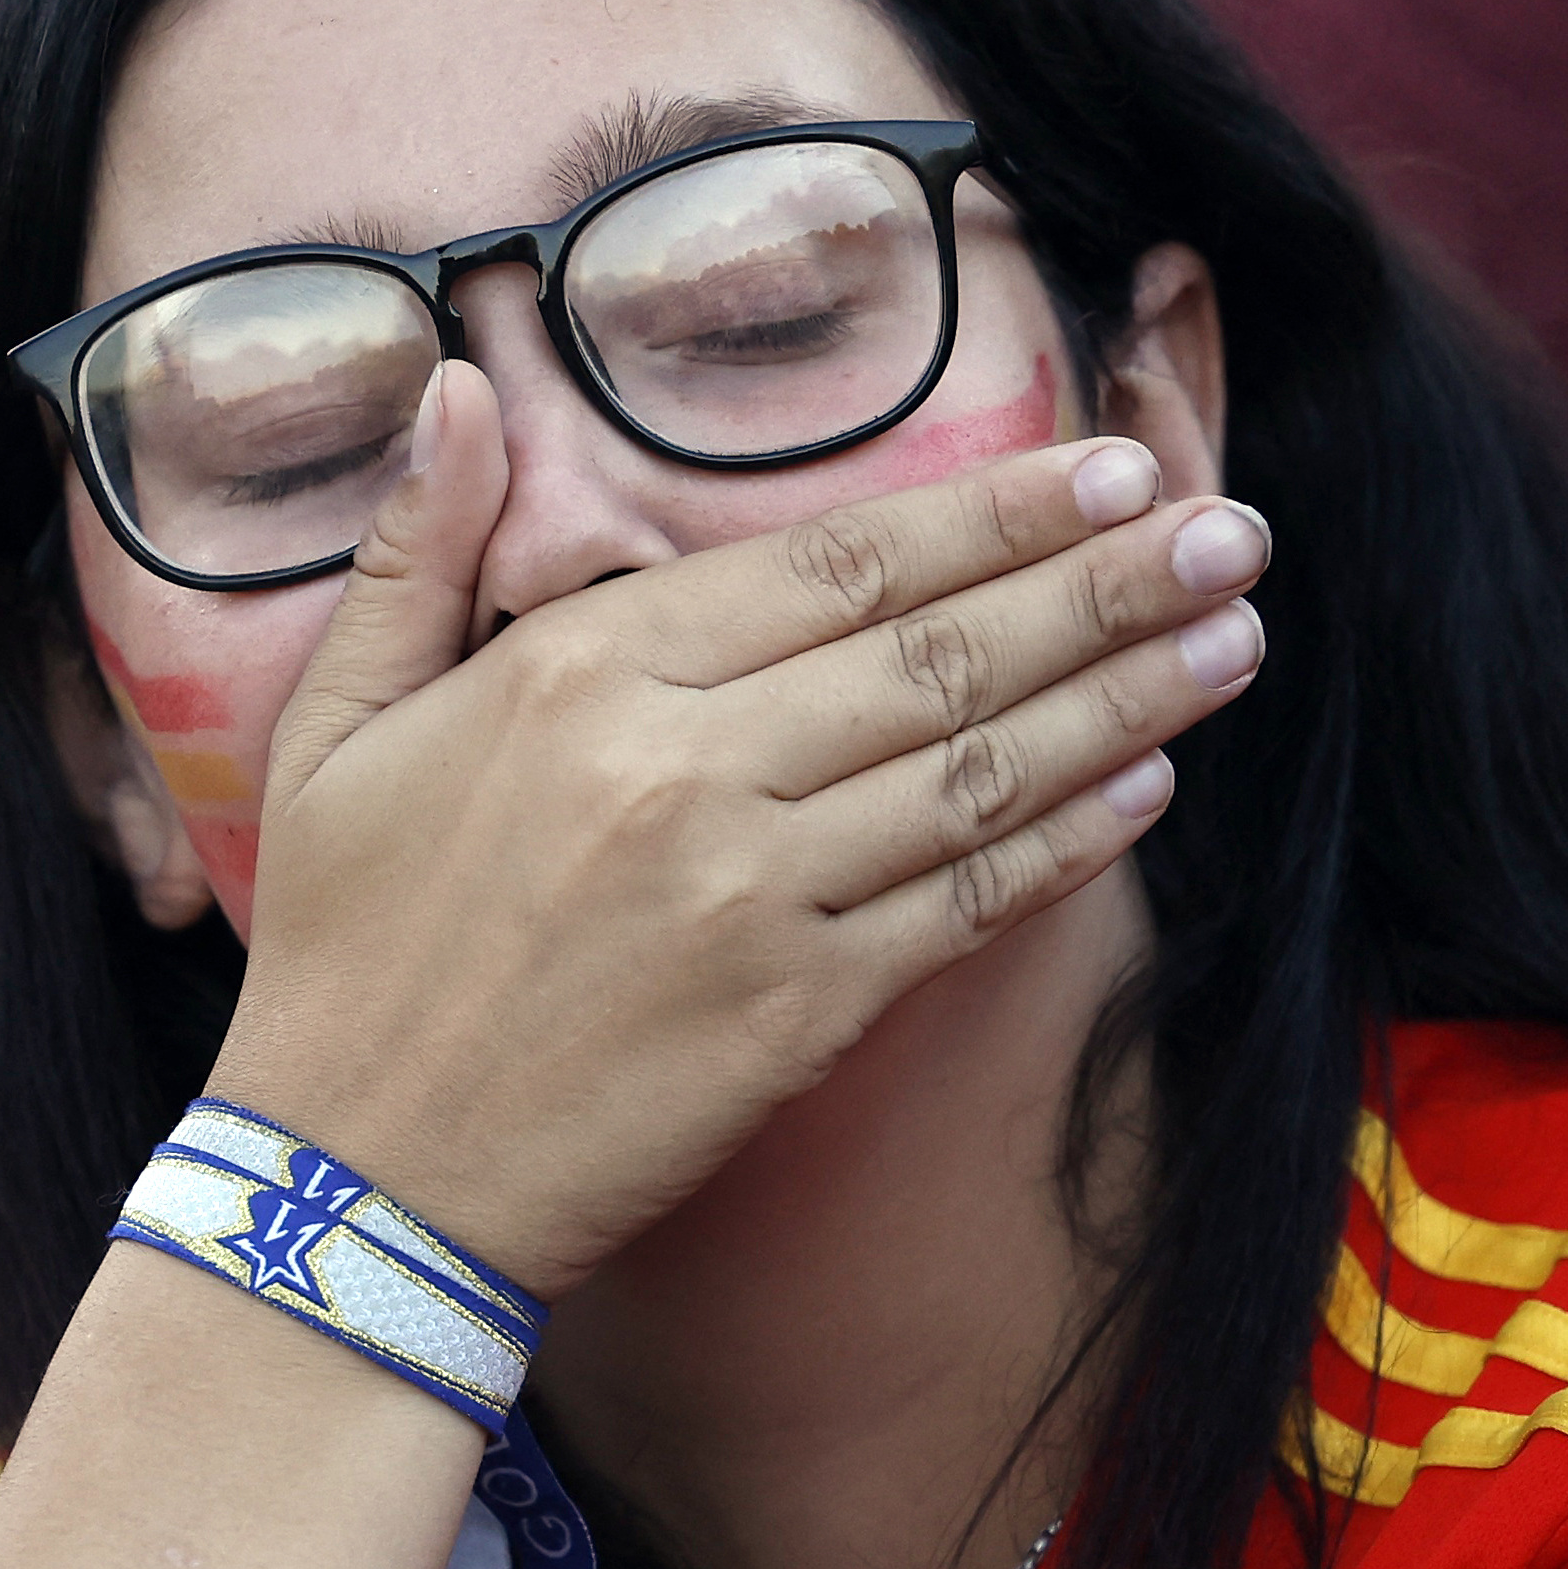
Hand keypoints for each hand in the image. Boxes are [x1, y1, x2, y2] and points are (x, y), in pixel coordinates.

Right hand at [208, 361, 1270, 1299]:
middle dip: (1107, 583)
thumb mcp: (332, 726)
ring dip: (1126, 699)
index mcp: (583, 674)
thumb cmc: (348, 949)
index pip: (835, 564)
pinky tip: (1151, 786)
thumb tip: (460, 385)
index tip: (1112, 467)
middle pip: (940, 650)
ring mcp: (752, 897)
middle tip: (1235, 533)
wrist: (356, 1183)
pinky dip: (1067, 844)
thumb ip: (415, 551)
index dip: (992, 512)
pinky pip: (964, 909)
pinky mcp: (796, 1017)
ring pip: (978, 770)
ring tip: (1235, 639)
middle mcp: (686, 769)